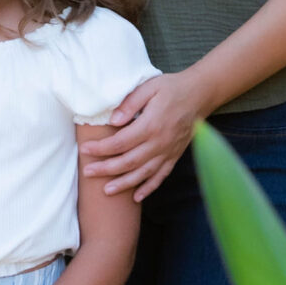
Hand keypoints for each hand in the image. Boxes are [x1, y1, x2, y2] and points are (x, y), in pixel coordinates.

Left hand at [79, 71, 207, 202]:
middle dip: (106, 169)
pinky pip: (161, 176)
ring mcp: (168, 151)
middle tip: (87, 173)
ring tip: (107, 191)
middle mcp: (160, 142)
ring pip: (144, 173)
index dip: (101, 148)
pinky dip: (149, 188)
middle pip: (129, 161)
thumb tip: (113, 121)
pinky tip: (136, 197)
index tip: (85, 149)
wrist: (200, 94)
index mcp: (151, 125)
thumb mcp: (149, 87)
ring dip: (124, 183)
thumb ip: (130, 103)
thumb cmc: (171, 88)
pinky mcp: (175, 155)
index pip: (120, 142)